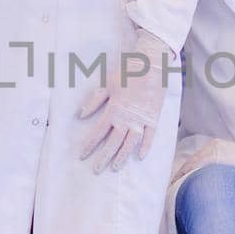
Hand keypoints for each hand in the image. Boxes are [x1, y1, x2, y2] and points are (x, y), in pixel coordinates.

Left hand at [78, 30, 170, 172]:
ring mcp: (141, 120)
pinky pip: (149, 136)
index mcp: (114, 110)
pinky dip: (145, 147)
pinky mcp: (153, 118)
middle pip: (113, 143)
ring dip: (122, 156)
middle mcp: (127, 119)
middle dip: (104, 157)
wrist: (150, 64)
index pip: (98, 133)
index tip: (82, 155)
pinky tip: (140, 157)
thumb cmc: (127, 72)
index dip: (89, 145)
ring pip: (130, 144)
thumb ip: (94, 101)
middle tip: (96, 170)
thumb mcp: (107, 84)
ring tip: (115, 167)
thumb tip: (81, 115)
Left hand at [173, 137, 234, 185]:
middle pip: (189, 164)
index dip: (184, 173)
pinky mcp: (216, 158)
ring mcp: (213, 152)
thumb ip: (222, 167)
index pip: (194, 162)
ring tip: (170, 190)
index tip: (176, 183)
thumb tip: (215, 181)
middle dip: (178, 176)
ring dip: (180, 178)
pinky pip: (196, 168)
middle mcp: (211, 148)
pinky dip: (187, 177)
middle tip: (168, 188)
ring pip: (190, 166)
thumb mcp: (234, 162)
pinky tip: (180, 186)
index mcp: (214, 148)